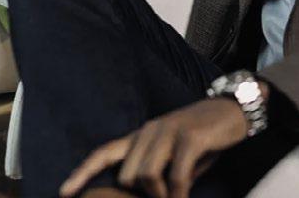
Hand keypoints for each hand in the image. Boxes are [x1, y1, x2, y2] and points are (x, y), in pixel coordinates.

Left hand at [60, 98, 248, 197]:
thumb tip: (151, 196)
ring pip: (146, 176)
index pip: (106, 151)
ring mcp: (169, 131)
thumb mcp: (178, 155)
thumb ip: (160, 171)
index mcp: (144, 133)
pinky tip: (184, 196)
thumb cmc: (206, 136)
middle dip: (141, 195)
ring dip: (160, 196)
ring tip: (177, 197)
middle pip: (127, 174)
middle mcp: (151, 129)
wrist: (234, 109)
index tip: (64, 191)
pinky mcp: (189, 137)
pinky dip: (178, 193)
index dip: (83, 171)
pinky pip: (175, 176)